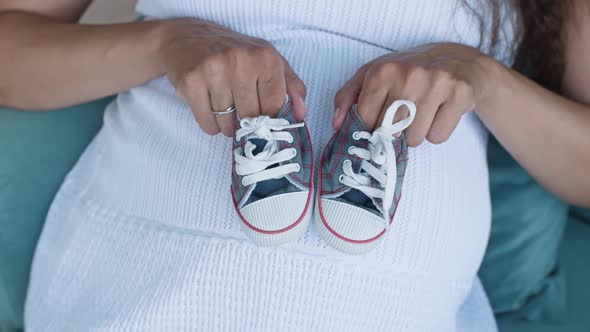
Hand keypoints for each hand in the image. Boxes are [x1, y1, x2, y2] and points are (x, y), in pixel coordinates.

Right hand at [157, 19, 306, 135]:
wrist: (188, 38)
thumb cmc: (234, 52)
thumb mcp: (268, 60)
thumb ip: (292, 86)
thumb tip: (301, 114)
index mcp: (264, 57)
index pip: (274, 106)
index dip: (269, 118)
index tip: (263, 117)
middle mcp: (240, 61)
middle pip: (251, 116)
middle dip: (248, 122)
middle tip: (242, 113)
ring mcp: (213, 71)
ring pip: (227, 124)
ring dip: (228, 126)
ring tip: (225, 109)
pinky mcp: (191, 82)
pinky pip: (207, 123)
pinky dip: (210, 125)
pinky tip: (211, 110)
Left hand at [333, 43, 490, 146]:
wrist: (459, 60)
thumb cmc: (408, 71)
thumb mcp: (373, 75)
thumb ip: (347, 97)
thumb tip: (337, 125)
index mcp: (382, 71)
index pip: (365, 120)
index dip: (370, 129)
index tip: (377, 125)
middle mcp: (408, 75)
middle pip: (390, 133)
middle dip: (394, 132)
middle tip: (403, 115)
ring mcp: (436, 84)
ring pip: (414, 139)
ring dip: (416, 134)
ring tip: (422, 113)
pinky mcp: (460, 95)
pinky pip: (438, 137)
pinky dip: (437, 132)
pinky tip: (439, 113)